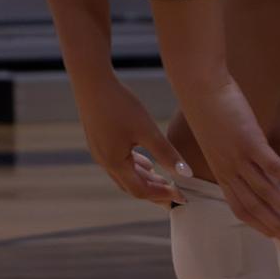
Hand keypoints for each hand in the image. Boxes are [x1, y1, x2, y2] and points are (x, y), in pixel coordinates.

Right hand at [71, 70, 188, 206]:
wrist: (91, 82)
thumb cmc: (119, 104)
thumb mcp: (147, 130)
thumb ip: (166, 153)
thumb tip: (188, 175)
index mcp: (115, 163)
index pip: (141, 191)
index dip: (163, 196)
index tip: (182, 196)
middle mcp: (104, 162)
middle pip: (131, 187)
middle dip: (154, 191)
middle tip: (175, 192)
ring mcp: (99, 152)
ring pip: (124, 176)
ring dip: (144, 180)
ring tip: (163, 179)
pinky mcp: (98, 142)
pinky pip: (118, 164)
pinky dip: (134, 168)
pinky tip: (145, 161)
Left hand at [177, 75, 279, 242]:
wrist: (199, 87)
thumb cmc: (211, 111)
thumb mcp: (220, 142)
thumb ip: (237, 159)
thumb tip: (259, 168)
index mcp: (221, 172)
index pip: (240, 208)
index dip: (260, 226)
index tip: (279, 240)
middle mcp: (228, 170)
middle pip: (255, 207)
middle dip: (278, 228)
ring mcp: (238, 157)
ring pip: (265, 192)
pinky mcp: (248, 141)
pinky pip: (273, 167)